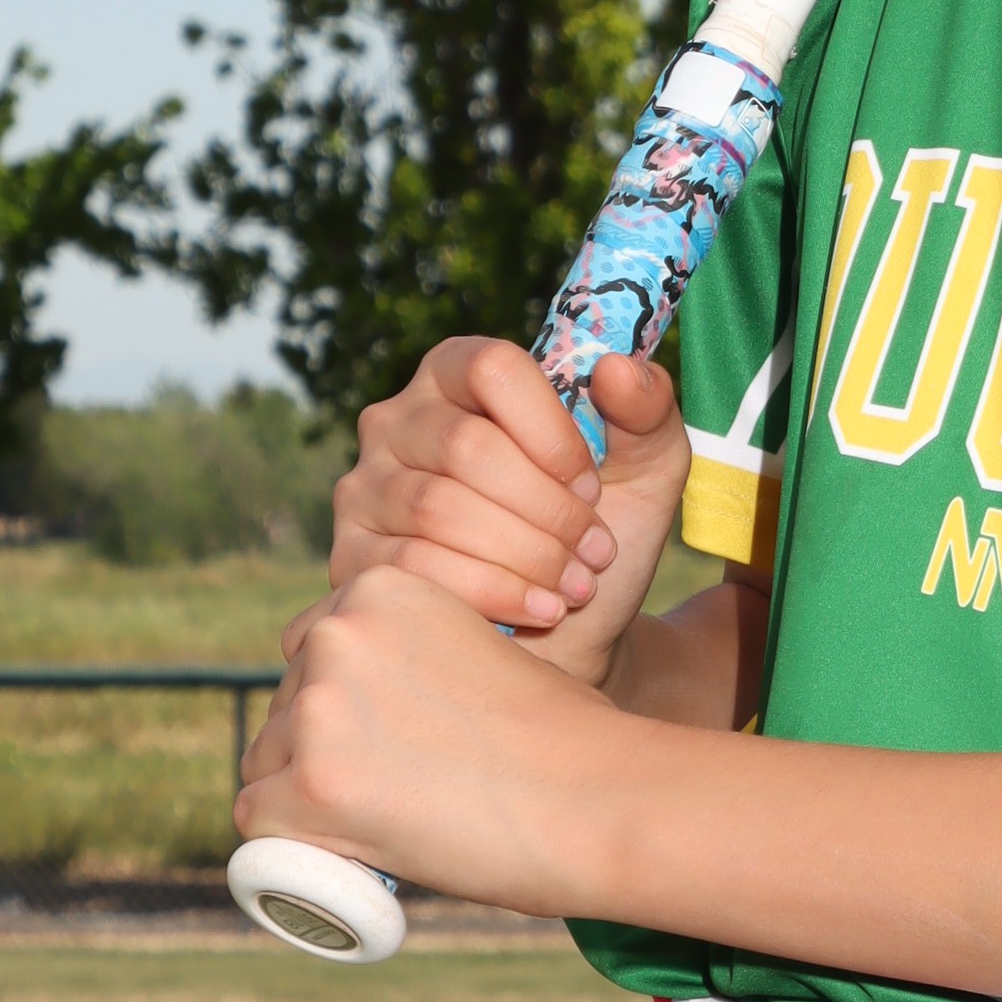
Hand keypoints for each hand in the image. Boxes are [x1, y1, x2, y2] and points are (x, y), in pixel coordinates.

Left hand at [236, 563, 634, 913]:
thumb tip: (378, 715)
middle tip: (392, 793)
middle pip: (285, 708)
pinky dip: (290, 846)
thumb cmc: (562, 739)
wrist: (599, 797)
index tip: (378, 742)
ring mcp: (321, 709)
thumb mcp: (481, 652)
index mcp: (382, 588)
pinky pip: (258, 821)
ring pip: (268, 765)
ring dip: (308, 799)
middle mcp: (339, 635)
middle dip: (321, 751)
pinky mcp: (313, 783)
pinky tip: (342, 854)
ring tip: (385, 824)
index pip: (312, 651)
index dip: (340, 703)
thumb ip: (420, 661)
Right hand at [329, 337, 688, 686]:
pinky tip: (541, 610)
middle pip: (467, 446)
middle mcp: (399, 420)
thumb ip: (648, 409)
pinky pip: (415, 568)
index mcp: (460, 376)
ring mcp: (367, 489)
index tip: (591, 484)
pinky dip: (493, 592)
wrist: (573, 634)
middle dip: (547, 508)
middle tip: (594, 551)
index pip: (492, 368)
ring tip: (575, 584)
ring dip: (526, 554)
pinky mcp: (354, 558)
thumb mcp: (646, 467)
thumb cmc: (598, 534)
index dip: (551, 431)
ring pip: (440, 510)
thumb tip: (618, 369)